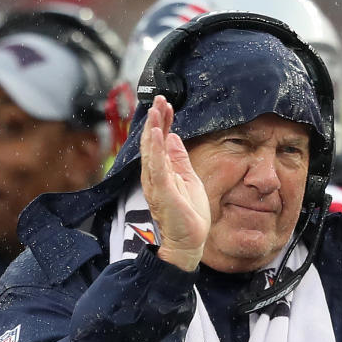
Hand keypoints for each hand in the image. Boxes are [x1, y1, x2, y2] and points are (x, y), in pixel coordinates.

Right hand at [140, 95, 209, 271]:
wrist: (189, 241)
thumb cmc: (189, 215)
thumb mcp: (189, 179)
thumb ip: (180, 159)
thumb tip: (174, 137)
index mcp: (163, 171)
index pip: (161, 142)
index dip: (163, 122)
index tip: (167, 105)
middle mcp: (155, 175)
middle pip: (153, 142)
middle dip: (156, 120)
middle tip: (159, 99)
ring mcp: (157, 183)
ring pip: (151, 151)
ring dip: (153, 129)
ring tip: (155, 109)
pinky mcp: (162, 191)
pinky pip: (157, 167)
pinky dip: (156, 149)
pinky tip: (157, 134)